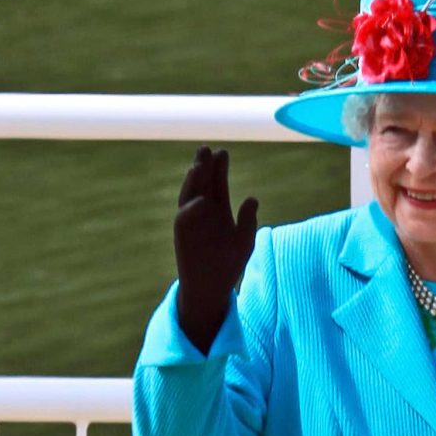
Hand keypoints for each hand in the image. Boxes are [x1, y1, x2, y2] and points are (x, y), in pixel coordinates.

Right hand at [173, 146, 257, 353]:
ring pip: (190, 196)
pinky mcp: (182, 236)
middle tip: (207, 149)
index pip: (218, 184)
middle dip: (204, 167)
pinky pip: (184, 219)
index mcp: (219, 211)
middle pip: (202, 184)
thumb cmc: (229, 264)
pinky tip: (201, 200)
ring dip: (193, 182)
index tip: (223, 152)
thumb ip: (248, 220)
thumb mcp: (245, 240)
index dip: (219, 168)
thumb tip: (252, 197)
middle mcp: (203, 213)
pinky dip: (191, 208)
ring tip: (199, 165)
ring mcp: (191, 223)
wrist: (212, 287)